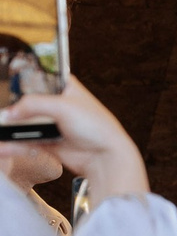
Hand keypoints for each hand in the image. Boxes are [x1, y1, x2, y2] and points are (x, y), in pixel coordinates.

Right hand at [0, 76, 147, 199]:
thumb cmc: (97, 127)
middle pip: (27, 103)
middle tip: (2, 115)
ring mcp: (53, 124)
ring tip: (1, 130)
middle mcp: (58, 105)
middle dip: (12, 109)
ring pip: (24, 124)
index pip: (37, 78)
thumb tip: (9, 112)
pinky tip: (5, 146)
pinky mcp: (49, 143)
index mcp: (64, 87)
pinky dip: (14, 144)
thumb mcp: (63, 107)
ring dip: (11, 128)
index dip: (20, 82)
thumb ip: (33, 105)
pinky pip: (26, 142)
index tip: (4, 86)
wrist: (106, 158)